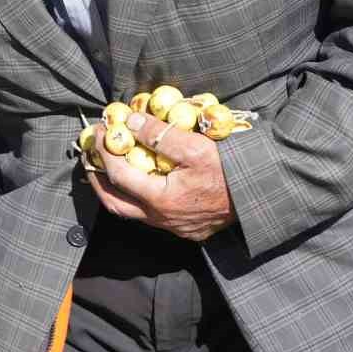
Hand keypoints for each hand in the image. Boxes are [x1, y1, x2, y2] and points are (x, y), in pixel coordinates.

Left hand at [86, 112, 236, 241]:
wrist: (261, 198)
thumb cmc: (230, 171)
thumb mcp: (196, 147)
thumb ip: (160, 135)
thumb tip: (129, 123)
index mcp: (161, 200)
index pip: (119, 175)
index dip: (104, 151)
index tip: (99, 131)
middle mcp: (162, 219)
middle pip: (115, 203)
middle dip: (97, 179)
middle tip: (91, 156)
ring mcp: (174, 227)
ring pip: (132, 212)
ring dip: (116, 189)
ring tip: (109, 166)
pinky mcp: (186, 228)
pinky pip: (150, 214)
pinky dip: (137, 196)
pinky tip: (140, 179)